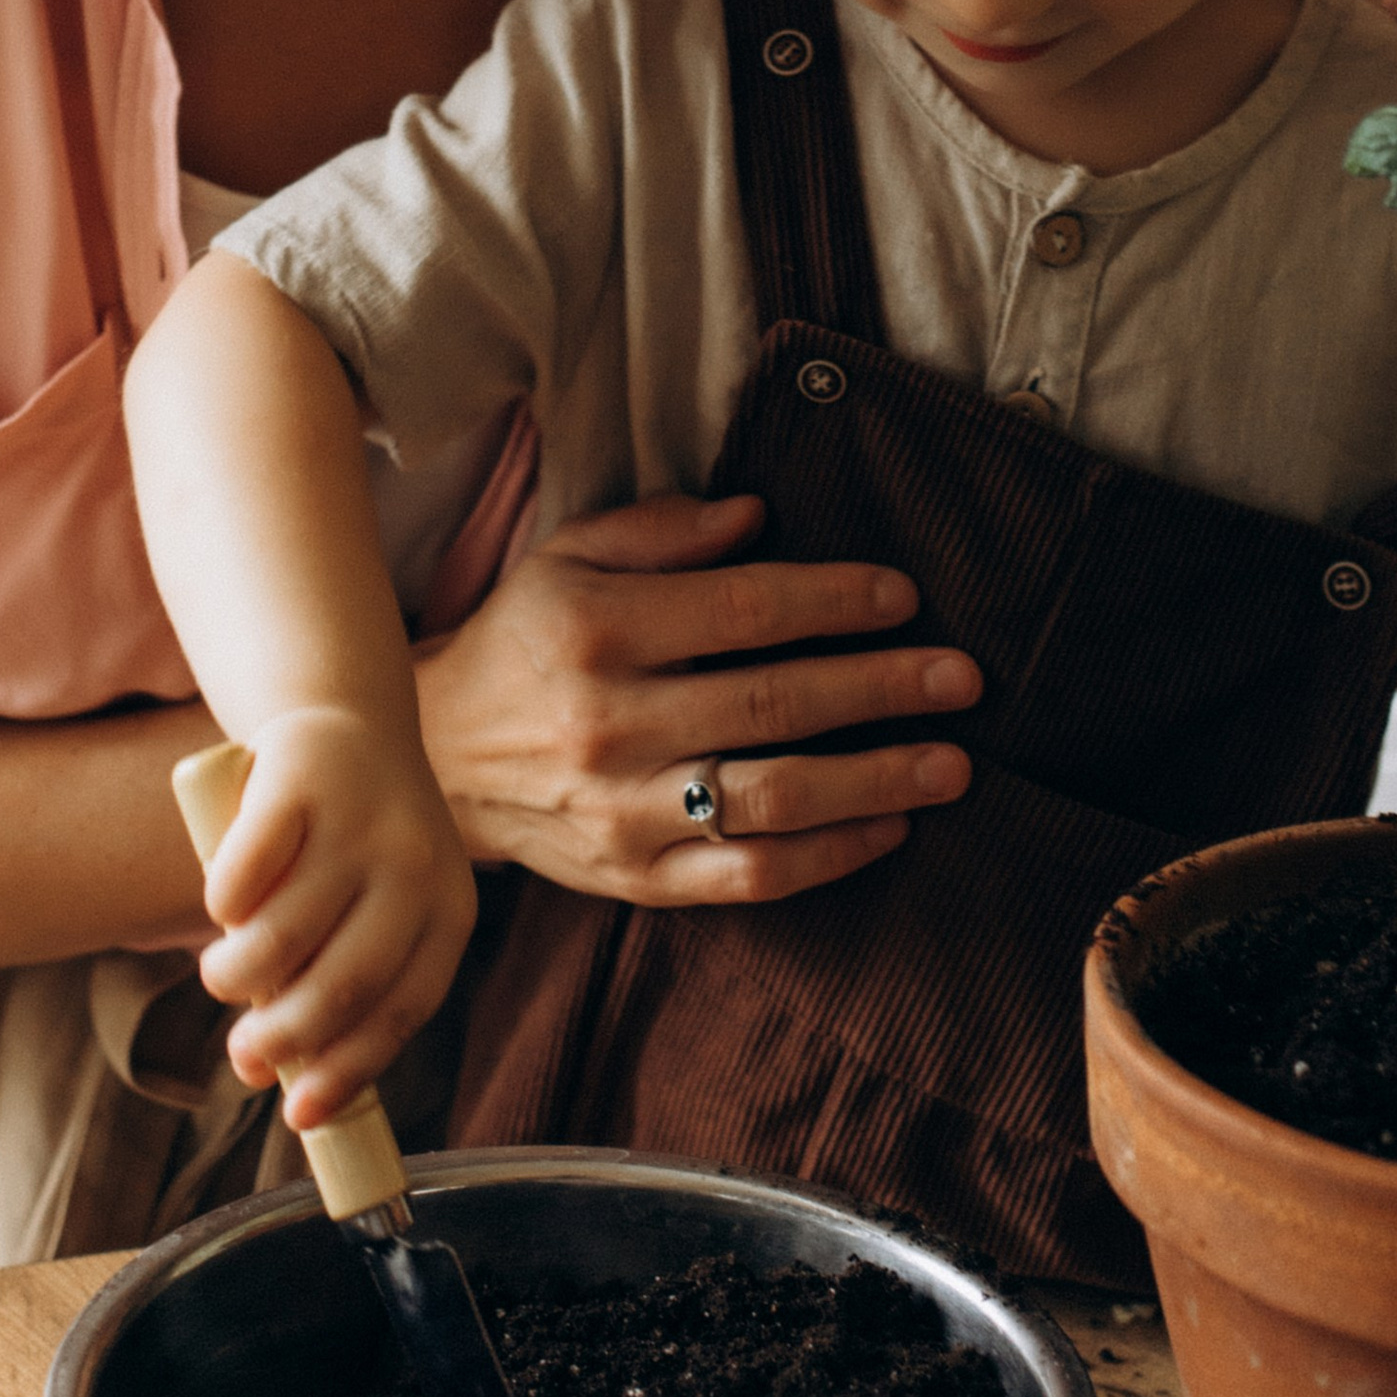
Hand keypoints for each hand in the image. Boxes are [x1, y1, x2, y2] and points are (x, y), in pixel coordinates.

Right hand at [199, 702, 477, 1129]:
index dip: (349, 1072)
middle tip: (243, 1057)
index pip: (402, 1008)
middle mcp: (414, 865)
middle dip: (281, 1038)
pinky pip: (244, 873)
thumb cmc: (358, 848)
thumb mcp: (382, 909)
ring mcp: (357, 820)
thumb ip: (344, 985)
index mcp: (448, 909)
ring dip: (237, 977)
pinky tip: (221, 911)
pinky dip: (222, 904)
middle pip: (342, 984)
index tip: (299, 1118)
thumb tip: (279, 1087)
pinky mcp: (299, 780)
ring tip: (221, 978)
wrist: (351, 721)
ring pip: (283, 936)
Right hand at [413, 489, 979, 903]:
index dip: (832, 601)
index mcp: (597, 630)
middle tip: (964, 678)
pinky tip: (888, 829)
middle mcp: (611, 724)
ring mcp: (623, 811)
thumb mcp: (568, 558)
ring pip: (773, 799)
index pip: (742, 611)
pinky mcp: (634, 879)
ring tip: (951, 764)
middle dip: (882, 689)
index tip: (904, 597)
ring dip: (875, 782)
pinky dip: (827, 857)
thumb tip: (758, 517)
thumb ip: (661, 532)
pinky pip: (747, 875)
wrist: (433, 760)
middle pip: (774, 704)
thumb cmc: (521, 642)